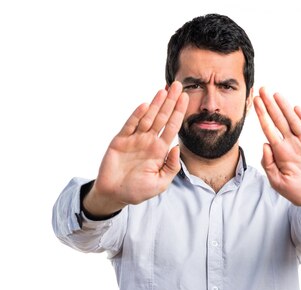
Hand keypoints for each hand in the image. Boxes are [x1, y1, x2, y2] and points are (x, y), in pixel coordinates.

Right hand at [84, 81, 188, 215]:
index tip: (186, 98)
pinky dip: (137, 115)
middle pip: (162, 118)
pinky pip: (130, 125)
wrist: (115, 194)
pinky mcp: (120, 141)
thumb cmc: (137, 190)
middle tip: (177, 85)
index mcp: (159, 150)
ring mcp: (134, 139)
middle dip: (170, 102)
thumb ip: (171, 166)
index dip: (179, 112)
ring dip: (156, 104)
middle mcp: (148, 141)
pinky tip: (146, 105)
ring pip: (147, 118)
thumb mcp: (160, 183)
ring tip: (164, 90)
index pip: (172, 127)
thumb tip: (177, 148)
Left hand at [254, 88, 300, 218]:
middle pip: (279, 120)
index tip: (254, 102)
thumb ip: (269, 165)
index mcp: (280, 152)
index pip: (268, 129)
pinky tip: (295, 109)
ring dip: (284, 108)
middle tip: (261, 90)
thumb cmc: (297, 192)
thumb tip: (264, 144)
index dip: (262, 115)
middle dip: (270, 105)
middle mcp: (291, 144)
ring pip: (293, 121)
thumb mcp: (278, 183)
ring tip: (275, 95)